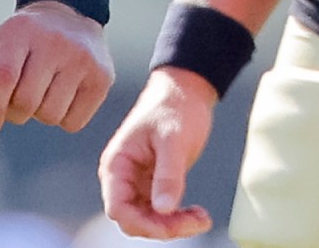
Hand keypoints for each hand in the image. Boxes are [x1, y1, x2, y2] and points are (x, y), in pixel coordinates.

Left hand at [0, 0, 114, 135]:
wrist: (69, 16)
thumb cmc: (22, 41)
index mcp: (20, 31)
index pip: (3, 76)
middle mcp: (55, 42)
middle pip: (26, 102)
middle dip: (14, 112)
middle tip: (16, 102)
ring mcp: (82, 59)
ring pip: (50, 115)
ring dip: (39, 114)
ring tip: (41, 93)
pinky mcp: (101, 78)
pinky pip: (73, 123)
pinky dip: (62, 119)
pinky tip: (62, 97)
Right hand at [98, 67, 218, 239]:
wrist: (185, 91)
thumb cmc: (174, 107)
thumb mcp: (173, 140)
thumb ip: (168, 174)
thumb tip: (164, 209)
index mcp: (116, 164)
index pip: (118, 209)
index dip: (144, 224)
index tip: (174, 224)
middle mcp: (121, 177)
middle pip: (133, 220)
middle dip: (163, 227)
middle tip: (196, 220)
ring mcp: (136, 182)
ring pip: (148, 220)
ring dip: (173, 225)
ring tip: (202, 217)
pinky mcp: (152, 183)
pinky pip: (159, 212)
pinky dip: (177, 218)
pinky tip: (198, 213)